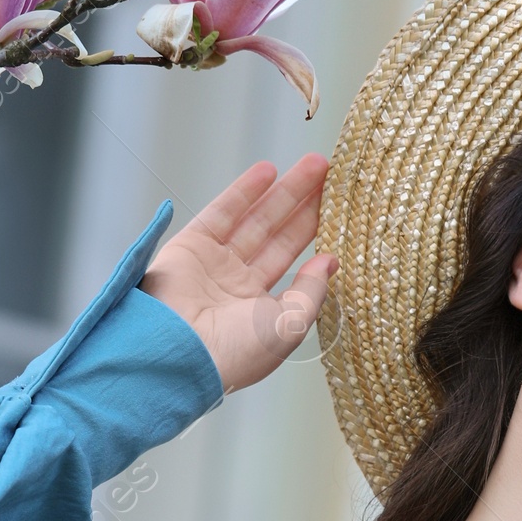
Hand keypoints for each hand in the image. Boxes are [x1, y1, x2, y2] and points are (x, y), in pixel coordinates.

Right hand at [141, 157, 333, 393]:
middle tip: (331, 176)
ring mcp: (214, 265)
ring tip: (314, 164)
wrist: (179, 356)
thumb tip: (330, 260)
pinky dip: (244, 191)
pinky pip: (222, 213)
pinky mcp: (189, 247)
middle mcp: (237, 285)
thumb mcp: (288, 325)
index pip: (295, 263)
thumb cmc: (236, 353)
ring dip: (283, 191)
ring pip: (256, 219)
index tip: (342, 210)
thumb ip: (311, 291)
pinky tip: (269, 170)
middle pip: (279, 236)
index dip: (317, 235)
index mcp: (261, 310)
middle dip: (305, 205)